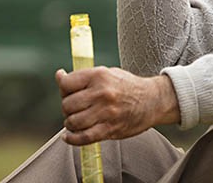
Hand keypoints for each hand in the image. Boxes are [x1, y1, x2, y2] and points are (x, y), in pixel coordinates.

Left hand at [56, 67, 180, 145]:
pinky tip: (69, 136)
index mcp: (99, 75)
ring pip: (73, 122)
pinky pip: (84, 137)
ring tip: (76, 121)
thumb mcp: (106, 73)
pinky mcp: (110, 129)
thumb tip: (59, 75)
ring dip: (70, 123)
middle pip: (67, 104)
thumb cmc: (127, 86)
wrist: (153, 100)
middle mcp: (101, 93)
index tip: (68, 92)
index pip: (66, 83)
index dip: (64, 89)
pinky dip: (72, 139)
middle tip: (75, 108)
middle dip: (67, 108)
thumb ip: (82, 77)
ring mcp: (106, 112)